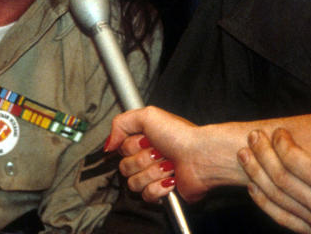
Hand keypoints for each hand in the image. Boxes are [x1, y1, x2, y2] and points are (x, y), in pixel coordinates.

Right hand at [106, 106, 246, 202]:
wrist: (201, 156)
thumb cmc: (181, 135)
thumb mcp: (147, 115)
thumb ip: (120, 123)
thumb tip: (109, 144)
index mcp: (143, 140)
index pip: (120, 150)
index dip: (131, 146)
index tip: (145, 139)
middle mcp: (148, 158)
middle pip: (124, 167)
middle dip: (143, 159)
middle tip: (159, 151)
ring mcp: (154, 176)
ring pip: (134, 183)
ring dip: (152, 172)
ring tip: (168, 164)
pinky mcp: (162, 193)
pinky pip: (147, 195)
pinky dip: (159, 186)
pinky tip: (171, 178)